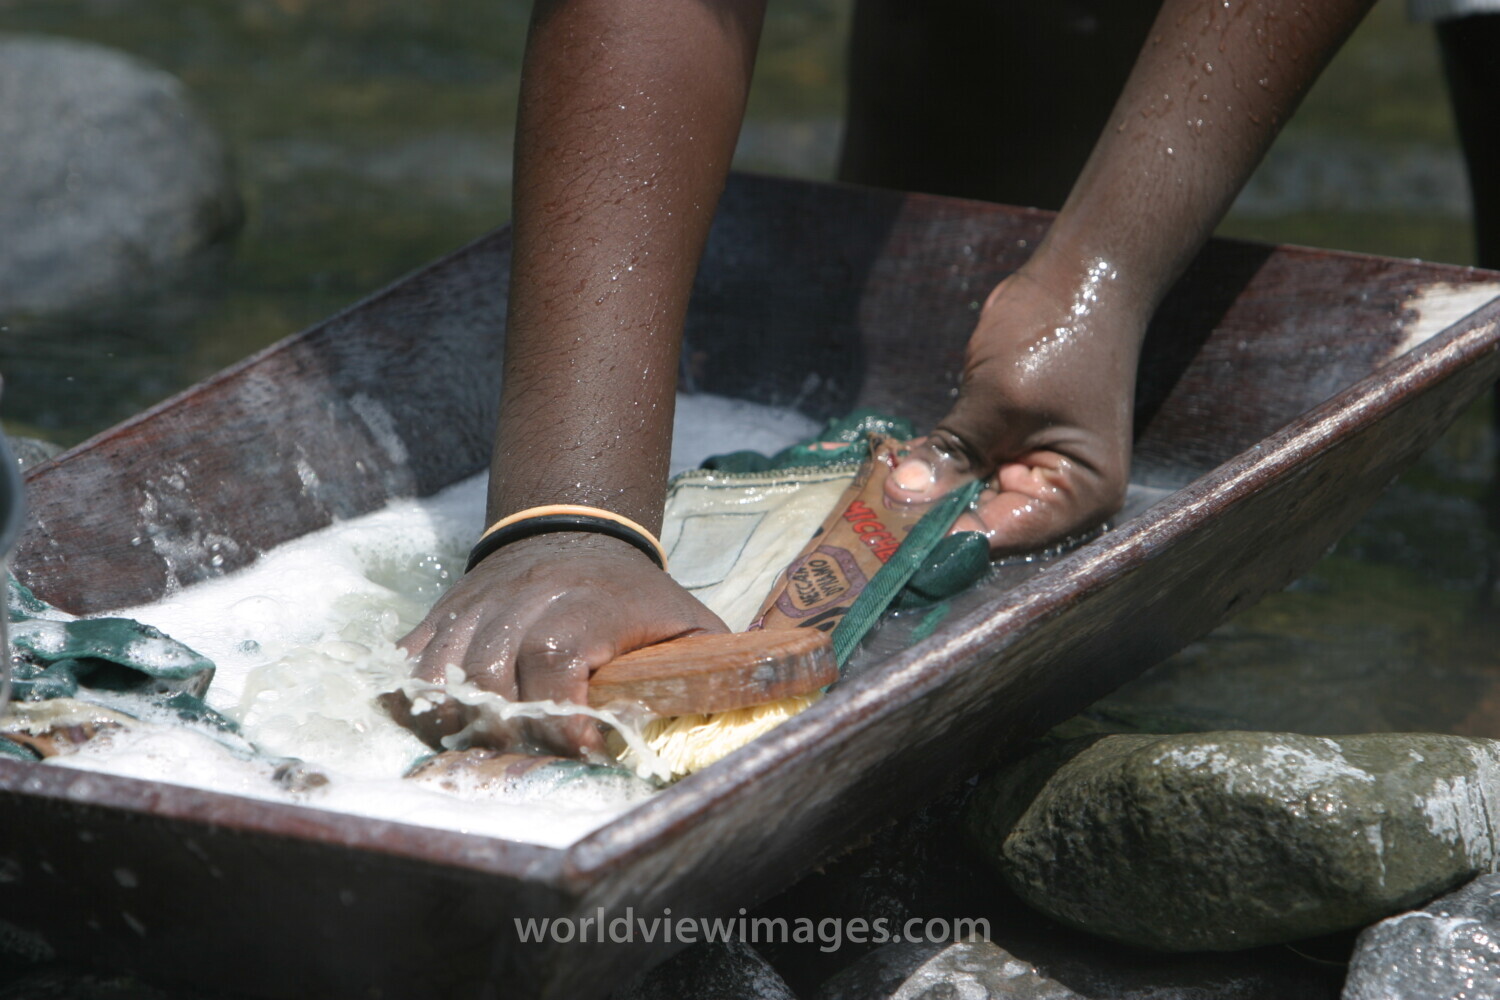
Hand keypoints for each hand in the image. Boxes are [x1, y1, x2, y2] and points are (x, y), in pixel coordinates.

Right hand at [391, 532, 726, 755]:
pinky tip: (446, 722)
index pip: (552, 678)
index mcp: (580, 613)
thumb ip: (712, 663)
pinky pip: (409, 663)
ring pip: (440, 679)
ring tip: (490, 748)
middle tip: (536, 761)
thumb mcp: (686, 617)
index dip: (562, 729)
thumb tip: (759, 707)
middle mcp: (519, 607)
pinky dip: (417, 698)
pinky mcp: (442, 614)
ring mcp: (473, 610)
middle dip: (510, 738)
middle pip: (489, 687)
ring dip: (458, 725)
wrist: (571, 527)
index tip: (584, 754)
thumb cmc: (635, 593)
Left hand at [884, 257, 1149, 554]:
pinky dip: (930, 470)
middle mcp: (1058, 499)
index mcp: (1078, 498)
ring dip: (921, 497)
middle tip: (860, 524)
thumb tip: (900, 497)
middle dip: (925, 522)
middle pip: (981, 527)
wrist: (1078, 277)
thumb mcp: (999, 400)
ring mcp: (1031, 473)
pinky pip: (963, 473)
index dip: (940, 542)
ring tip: (861, 501)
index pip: (999, 536)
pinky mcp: (1006, 450)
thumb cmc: (1054, 336)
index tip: (881, 543)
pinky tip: (884, 469)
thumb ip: (951, 453)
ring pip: (965, 502)